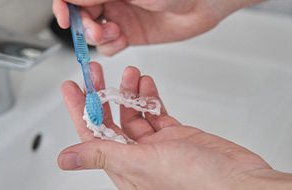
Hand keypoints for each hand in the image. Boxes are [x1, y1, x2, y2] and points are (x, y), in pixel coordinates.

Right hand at [53, 0, 261, 55]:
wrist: (203, 2)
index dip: (65, 5)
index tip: (63, 16)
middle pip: (81, 13)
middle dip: (83, 24)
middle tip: (94, 28)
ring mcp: (121, 17)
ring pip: (94, 32)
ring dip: (98, 37)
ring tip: (114, 33)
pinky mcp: (131, 34)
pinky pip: (110, 45)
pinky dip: (111, 46)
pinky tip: (122, 40)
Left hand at [58, 62, 291, 189]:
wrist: (237, 180)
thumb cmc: (196, 181)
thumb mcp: (141, 164)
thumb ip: (103, 155)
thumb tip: (65, 159)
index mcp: (124, 166)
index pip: (92, 134)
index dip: (80, 109)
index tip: (72, 88)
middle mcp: (137, 156)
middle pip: (111, 120)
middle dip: (102, 94)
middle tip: (95, 72)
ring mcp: (157, 144)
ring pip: (135, 113)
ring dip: (129, 92)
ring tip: (129, 73)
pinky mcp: (175, 135)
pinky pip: (156, 112)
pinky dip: (150, 97)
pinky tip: (146, 84)